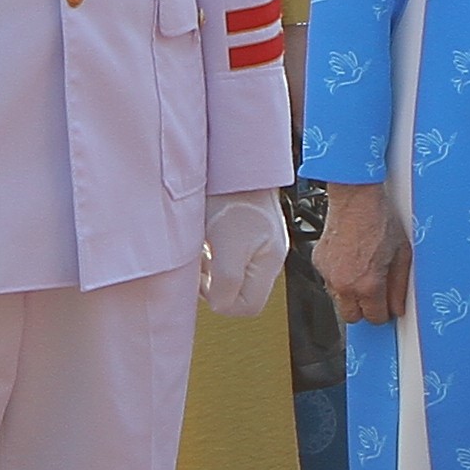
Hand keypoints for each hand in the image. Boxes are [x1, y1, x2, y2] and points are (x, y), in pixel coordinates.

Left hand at [201, 190, 286, 317]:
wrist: (235, 162)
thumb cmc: (232, 195)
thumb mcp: (228, 245)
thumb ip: (226, 280)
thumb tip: (220, 304)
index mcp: (270, 262)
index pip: (248, 307)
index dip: (221, 300)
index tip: (203, 281)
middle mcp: (269, 255)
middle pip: (241, 293)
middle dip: (216, 286)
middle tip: (200, 268)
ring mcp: (260, 243)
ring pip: (234, 276)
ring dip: (214, 271)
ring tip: (203, 251)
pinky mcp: (249, 231)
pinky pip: (232, 257)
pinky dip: (216, 255)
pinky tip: (207, 240)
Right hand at [311, 182, 408, 326]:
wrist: (356, 198)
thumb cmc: (379, 220)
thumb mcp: (401, 255)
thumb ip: (399, 286)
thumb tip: (398, 306)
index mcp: (368, 285)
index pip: (374, 318)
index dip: (383, 313)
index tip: (385, 306)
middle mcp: (345, 284)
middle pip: (352, 317)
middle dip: (363, 309)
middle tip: (373, 293)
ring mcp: (329, 274)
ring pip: (338, 299)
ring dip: (349, 293)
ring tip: (361, 270)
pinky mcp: (318, 262)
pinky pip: (329, 280)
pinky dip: (338, 275)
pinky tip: (349, 258)